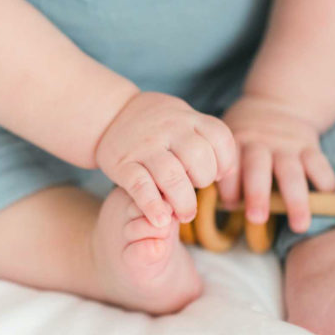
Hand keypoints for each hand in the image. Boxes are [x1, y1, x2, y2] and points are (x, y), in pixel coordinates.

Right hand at [95, 91, 237, 226]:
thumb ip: (203, 140)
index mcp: (187, 118)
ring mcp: (144, 146)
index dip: (225, 161)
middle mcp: (168, 129)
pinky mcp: (122, 164)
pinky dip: (152, 205)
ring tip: (184, 214)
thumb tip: (225, 174)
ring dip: (183, 200)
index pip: (220, 137)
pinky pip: (140, 186)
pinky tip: (160, 219)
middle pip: (198, 157)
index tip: (216, 174)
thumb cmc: (155, 125)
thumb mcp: (181, 119)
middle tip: (195, 190)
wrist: (110, 115)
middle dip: (203, 180)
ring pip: (172, 175)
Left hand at [218, 95, 334, 231]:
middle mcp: (260, 143)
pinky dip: (324, 181)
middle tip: (256, 220)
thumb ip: (221, 166)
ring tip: (299, 226)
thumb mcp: (227, 139)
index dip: (228, 186)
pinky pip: (319, 163)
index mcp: (234, 143)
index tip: (229, 206)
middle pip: (258, 169)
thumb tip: (216, 206)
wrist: (276, 103)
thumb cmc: (244, 134)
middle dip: (257, 195)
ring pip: (292, 173)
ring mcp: (286, 144)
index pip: (229, 166)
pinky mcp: (309, 145)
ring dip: (296, 200)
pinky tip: (325, 200)